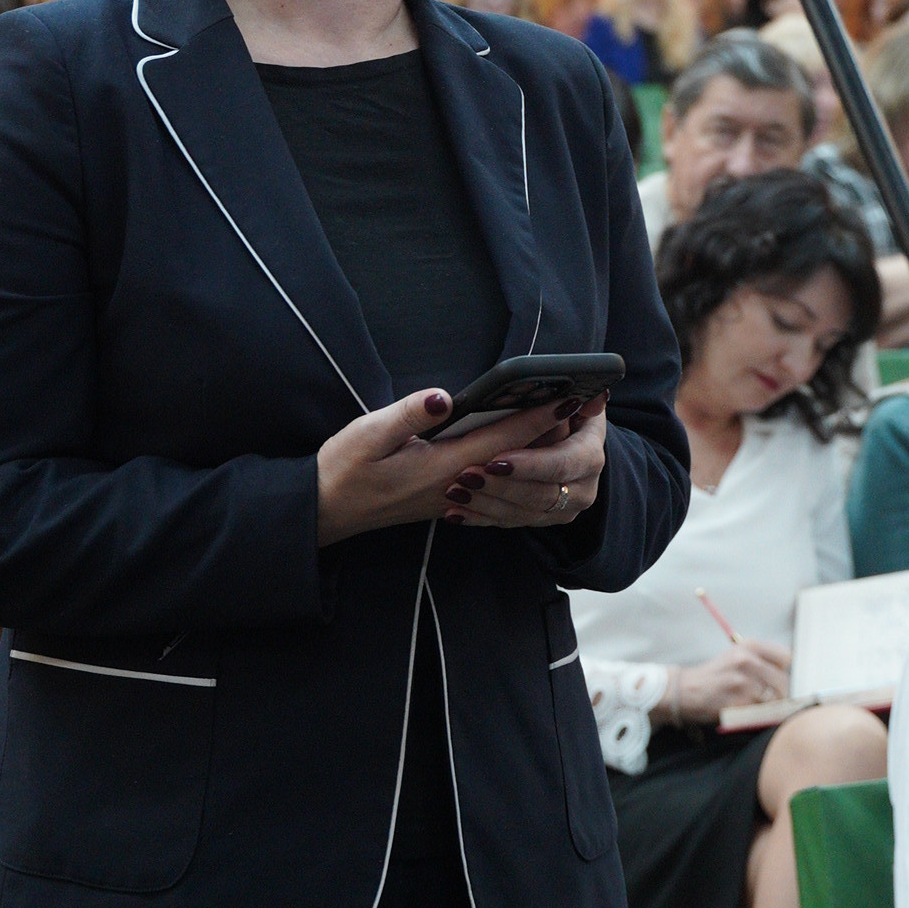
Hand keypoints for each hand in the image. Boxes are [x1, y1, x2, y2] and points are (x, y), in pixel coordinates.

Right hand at [316, 389, 586, 547]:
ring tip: (568, 425)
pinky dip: (517, 468)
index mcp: (440, 467)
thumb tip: (445, 398)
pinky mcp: (446, 499)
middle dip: (549, 432)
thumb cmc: (343, 469)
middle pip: (515, 458)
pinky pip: (494, 485)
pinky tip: (529, 455)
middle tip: (582, 406)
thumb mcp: (367, 434)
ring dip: (539, 451)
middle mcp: (454, 486)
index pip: (501, 440)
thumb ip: (408, 415)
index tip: (566, 397)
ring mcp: (453, 496)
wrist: (326, 510)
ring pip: (508, 474)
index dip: (536, 417)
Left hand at [441, 393, 606, 529]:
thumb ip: (571, 399)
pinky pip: (510, 523)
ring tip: (456, 491)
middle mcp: (584, 486)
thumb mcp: (564, 398)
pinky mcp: (543, 519)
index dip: (531, 464)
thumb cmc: (555, 411)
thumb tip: (578, 400)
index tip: (497, 460)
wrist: (558, 438)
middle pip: (542, 495)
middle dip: (501, 486)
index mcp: (589, 453)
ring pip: (523, 514)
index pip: (563, 463)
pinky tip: (455, 512)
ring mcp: (565, 508)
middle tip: (467, 476)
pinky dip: (480, 518)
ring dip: (486, 503)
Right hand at [667, 642, 791, 724]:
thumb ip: (762, 660)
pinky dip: (756, 716)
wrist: (686, 689)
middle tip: (766, 698)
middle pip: (783, 681)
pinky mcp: (737, 702)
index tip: (772, 677)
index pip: (786, 657)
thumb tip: (789, 676)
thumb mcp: (736, 655)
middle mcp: (746, 660)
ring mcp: (742, 681)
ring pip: (774, 699)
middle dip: (779, 693)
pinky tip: (743, 710)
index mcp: (749, 645)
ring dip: (768, 706)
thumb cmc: (716, 675)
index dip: (781, 670)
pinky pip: (760, 713)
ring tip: (753, 704)